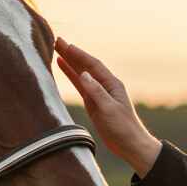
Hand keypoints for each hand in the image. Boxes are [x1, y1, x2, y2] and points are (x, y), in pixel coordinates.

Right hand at [55, 38, 161, 176]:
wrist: (129, 145)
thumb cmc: (123, 128)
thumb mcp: (109, 109)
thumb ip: (96, 91)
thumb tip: (84, 74)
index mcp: (112, 84)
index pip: (93, 65)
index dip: (79, 55)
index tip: (65, 45)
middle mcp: (105, 85)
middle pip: (86, 66)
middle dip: (72, 53)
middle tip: (57, 40)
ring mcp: (98, 93)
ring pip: (81, 74)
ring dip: (70, 62)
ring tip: (56, 50)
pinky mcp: (93, 103)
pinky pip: (80, 85)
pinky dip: (71, 76)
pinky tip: (63, 67)